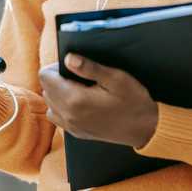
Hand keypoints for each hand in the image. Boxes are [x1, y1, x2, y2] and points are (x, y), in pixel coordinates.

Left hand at [38, 53, 158, 147]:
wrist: (146, 128)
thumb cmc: (134, 100)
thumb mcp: (116, 78)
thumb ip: (89, 68)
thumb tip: (68, 58)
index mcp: (75, 99)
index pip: (45, 77)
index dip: (55, 66)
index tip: (72, 66)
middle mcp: (68, 115)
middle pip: (46, 90)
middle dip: (57, 79)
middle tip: (79, 76)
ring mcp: (72, 127)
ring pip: (50, 105)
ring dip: (58, 94)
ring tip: (79, 89)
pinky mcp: (77, 133)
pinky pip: (58, 118)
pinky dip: (63, 108)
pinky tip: (80, 103)